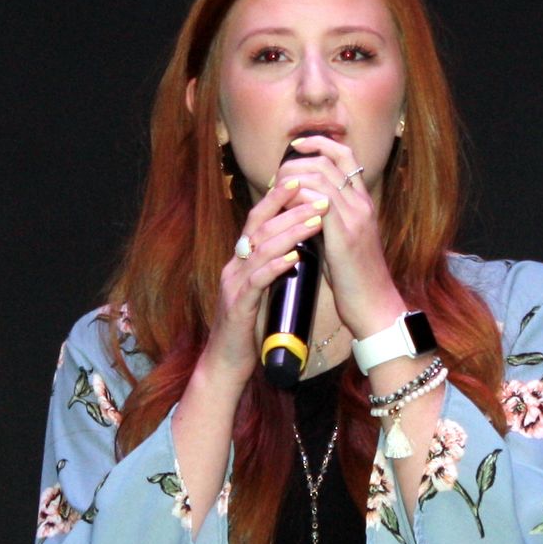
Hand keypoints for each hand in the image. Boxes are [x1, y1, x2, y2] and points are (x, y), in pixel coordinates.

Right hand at [203, 179, 325, 386]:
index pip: (257, 220)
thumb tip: (295, 250)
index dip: (276, 198)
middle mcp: (234, 267)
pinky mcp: (237, 306)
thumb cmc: (248, 330)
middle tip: (316, 194)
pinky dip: (276, 266)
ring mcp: (233, 285)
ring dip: (290, 231)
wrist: (225, 364)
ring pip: (261, 248)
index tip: (300, 179)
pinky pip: (257, 281)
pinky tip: (294, 257)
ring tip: (315, 219)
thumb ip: (272, 270)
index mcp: (241, 262)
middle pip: (259, 227)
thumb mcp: (261, 293)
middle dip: (289, 207)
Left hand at [274, 134, 405, 338]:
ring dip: (292, 180)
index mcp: (363, 202)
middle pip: (327, 161)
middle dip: (295, 163)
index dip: (319, 143)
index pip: (344, 155)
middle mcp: (361, 203)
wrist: (373, 304)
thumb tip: (300, 206)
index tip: (296, 146)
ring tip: (275, 193)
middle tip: (276, 179)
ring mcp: (355, 217)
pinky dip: (297, 199)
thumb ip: (326, 219)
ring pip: (320, 176)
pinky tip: (284, 210)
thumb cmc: (355, 279)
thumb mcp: (341, 241)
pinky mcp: (344, 235)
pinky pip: (317, 200)